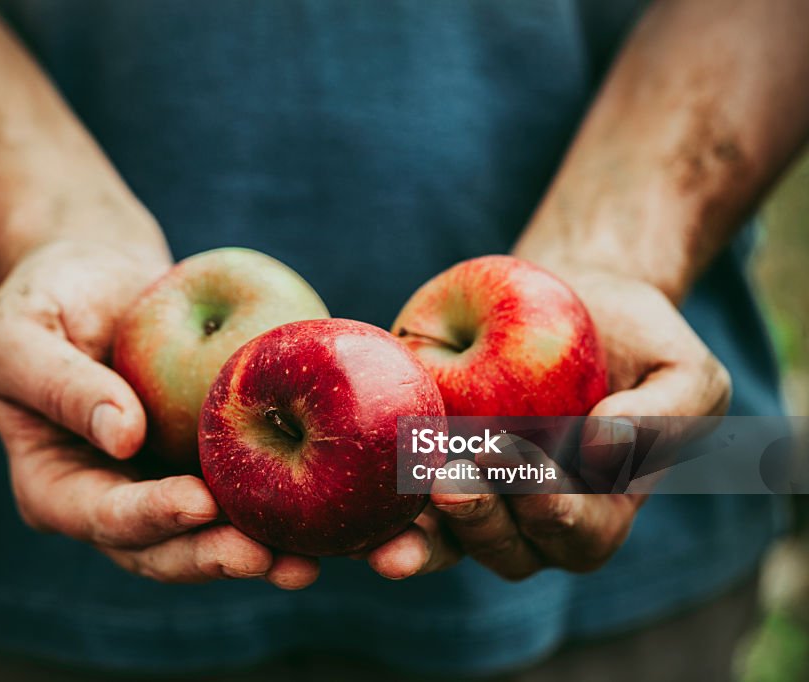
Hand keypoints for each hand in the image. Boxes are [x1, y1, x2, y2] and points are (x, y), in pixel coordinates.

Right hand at [0, 239, 319, 587]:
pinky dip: (283, 509)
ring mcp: (163, 486)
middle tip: (266, 557)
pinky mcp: (208, 463)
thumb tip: (122, 436)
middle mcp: (112, 500)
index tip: (197, 502)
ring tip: (306, 563)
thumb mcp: (18, 333)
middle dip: (213, 556)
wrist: (99, 278)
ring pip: (210, 536)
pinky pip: (245, 491)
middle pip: (162, 548)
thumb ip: (59, 384)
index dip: (149, 516)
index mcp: (55, 486)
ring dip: (257, 553)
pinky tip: (327, 515)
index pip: (101, 515)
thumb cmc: (45, 298)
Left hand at [366, 268, 731, 580]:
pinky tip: (360, 488)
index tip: (526, 465)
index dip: (552, 511)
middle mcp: (531, 519)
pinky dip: (382, 503)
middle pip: (506, 549)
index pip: (576, 534)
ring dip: (423, 530)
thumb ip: (667, 418)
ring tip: (404, 498)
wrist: (568, 296)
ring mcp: (475, 497)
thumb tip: (602, 450)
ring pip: (448, 539)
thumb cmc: (635, 341)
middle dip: (479, 519)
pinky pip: (401, 501)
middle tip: (452, 479)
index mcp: (598, 512)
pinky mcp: (426, 464)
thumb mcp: (684, 370)